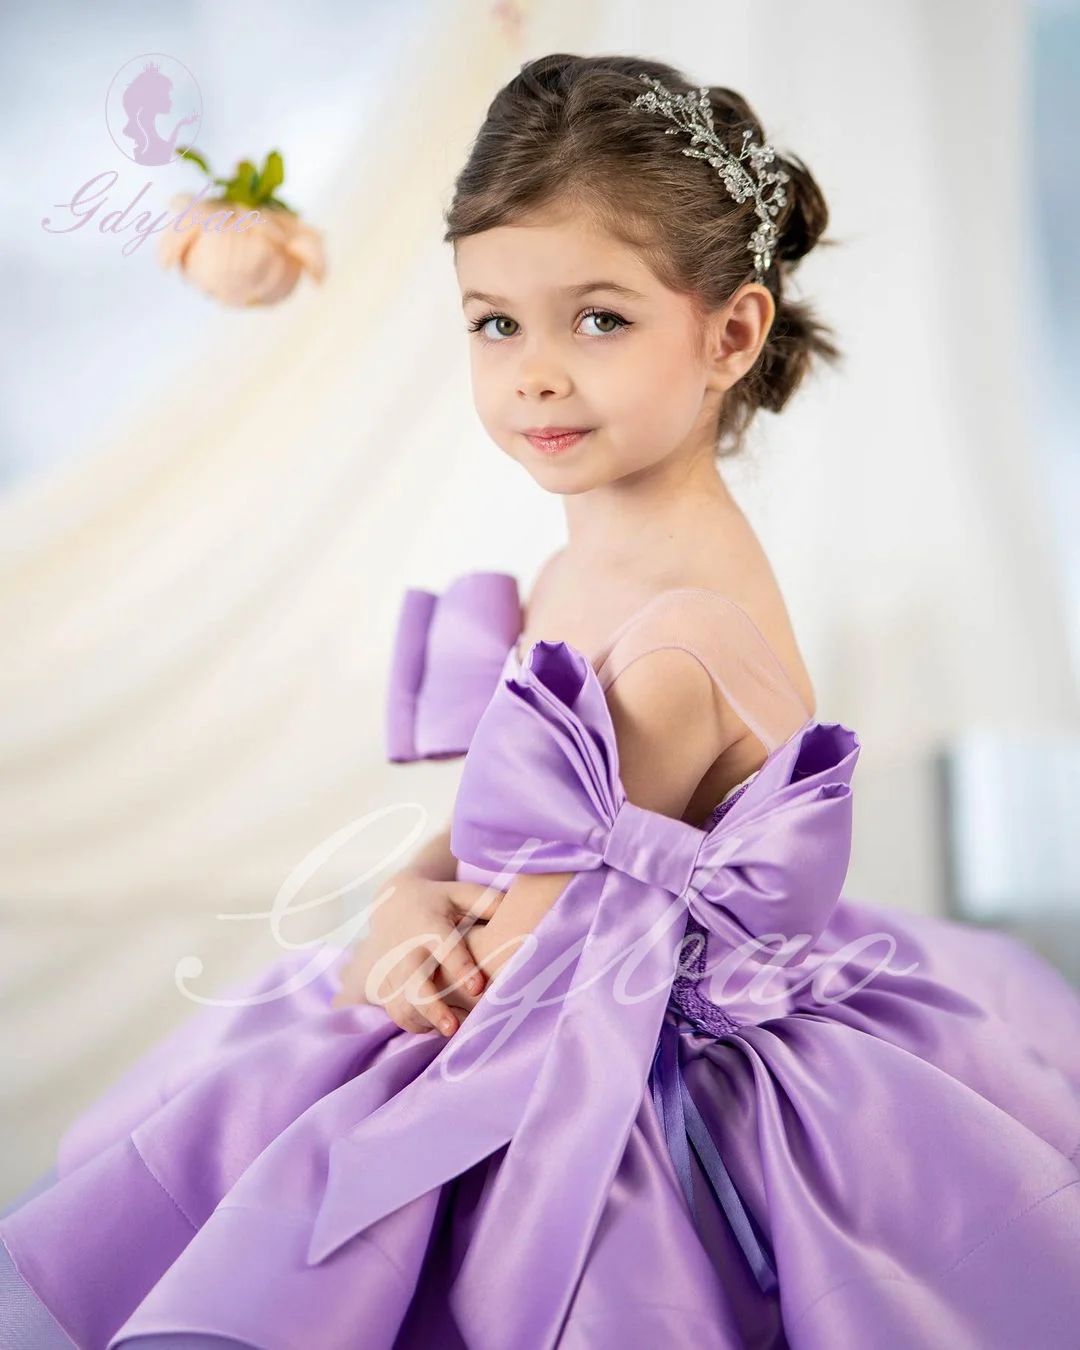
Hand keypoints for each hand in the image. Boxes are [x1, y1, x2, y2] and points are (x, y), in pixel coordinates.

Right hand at [330, 871, 505, 1036]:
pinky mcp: (384, 986)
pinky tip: (438, 1023)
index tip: (478, 988)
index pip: (445, 948)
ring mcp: (392, 971)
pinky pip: (398, 1013)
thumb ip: (489, 903)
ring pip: (403, 1006)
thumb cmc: (440, 901)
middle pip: (415, 984)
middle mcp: (407, 950)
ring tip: (454, 1028)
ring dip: (427, 1022)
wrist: (392, 905)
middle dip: (433, 1008)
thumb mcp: (461, 894)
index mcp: (430, 925)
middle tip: (455, 1028)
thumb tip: (521, 915)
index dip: (461, 968)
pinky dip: (417, 1024)